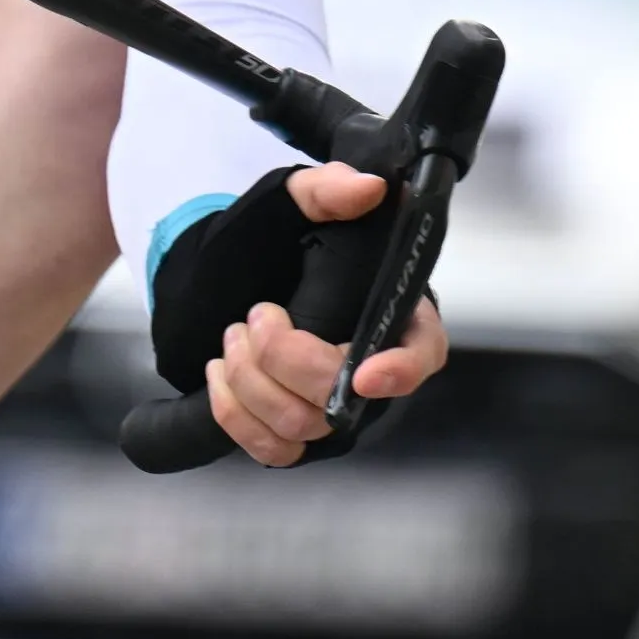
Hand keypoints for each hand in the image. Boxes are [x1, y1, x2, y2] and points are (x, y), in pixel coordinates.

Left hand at [198, 160, 449, 467]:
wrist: (218, 278)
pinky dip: (233, 413)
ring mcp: (333, 408)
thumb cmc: (270, 243)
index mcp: (392, 313)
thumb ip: (324, 188)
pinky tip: (220, 371)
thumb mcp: (288, 203)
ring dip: (251, 380)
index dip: (401, 369)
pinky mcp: (295, 435)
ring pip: (302, 427)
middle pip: (345, 399)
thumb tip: (367, 189)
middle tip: (255, 316)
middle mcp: (371, 369)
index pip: (421, 352)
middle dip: (286, 359)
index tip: (365, 373)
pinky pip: (272, 451)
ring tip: (233, 335)